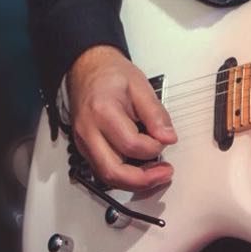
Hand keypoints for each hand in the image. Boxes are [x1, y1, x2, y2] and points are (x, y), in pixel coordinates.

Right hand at [65, 45, 177, 191]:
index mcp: (103, 112)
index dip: (154, 148)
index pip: (131, 144)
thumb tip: (168, 137)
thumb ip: (156, 113)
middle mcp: (89, 131)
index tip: (165, 140)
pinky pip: (103, 170)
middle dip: (142, 180)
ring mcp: (83, 142)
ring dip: (133, 183)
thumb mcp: (140, 86)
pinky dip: (123, 176)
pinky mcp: (84, 148)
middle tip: (164, 174)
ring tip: (156, 175)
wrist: (87, 68)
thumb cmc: (112, 74)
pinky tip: (140, 170)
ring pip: (106, 176)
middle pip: (112, 171)